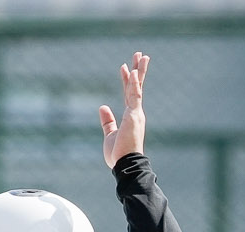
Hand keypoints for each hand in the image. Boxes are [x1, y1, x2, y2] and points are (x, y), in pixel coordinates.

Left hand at [100, 52, 148, 167]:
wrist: (124, 164)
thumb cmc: (119, 153)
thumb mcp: (110, 134)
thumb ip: (107, 120)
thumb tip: (102, 107)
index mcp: (130, 116)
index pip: (129, 94)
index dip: (127, 80)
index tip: (125, 67)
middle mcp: (135, 112)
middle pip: (136, 87)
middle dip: (138, 70)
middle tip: (139, 54)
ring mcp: (136, 113)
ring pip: (137, 88)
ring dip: (139, 71)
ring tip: (141, 56)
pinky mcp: (134, 116)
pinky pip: (134, 97)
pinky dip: (134, 84)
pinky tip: (133, 72)